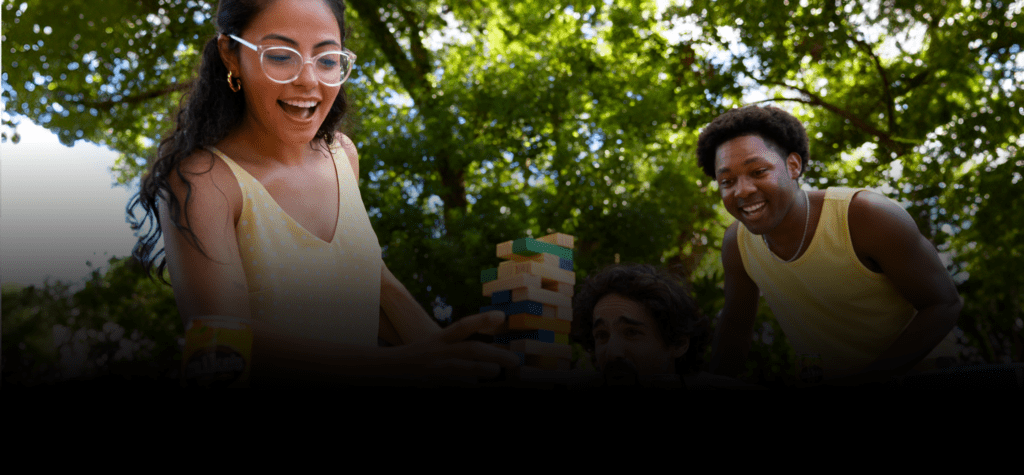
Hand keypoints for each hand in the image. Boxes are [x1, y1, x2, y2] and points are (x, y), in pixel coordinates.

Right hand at [390, 310, 520, 384]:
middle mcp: (438, 352)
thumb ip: (460, 348)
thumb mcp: (436, 346)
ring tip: (497, 372)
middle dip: (494, 354)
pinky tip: (476, 386)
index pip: (462, 326)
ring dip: (482, 370)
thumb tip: (493, 355)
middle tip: (514, 360)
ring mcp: (435, 369)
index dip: (482, 320)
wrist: (387, 369)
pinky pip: (451, 383)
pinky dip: (465, 384)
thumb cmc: (418, 357)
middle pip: (469, 349)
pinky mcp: (431, 382)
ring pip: (462, 368)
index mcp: (439, 339)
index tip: (502, 316)